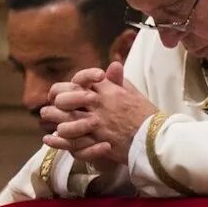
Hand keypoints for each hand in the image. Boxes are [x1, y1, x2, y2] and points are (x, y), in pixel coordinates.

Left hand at [41, 60, 157, 165]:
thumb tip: (113, 65)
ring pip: (64, 119)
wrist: (156, 139)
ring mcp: (96, 124)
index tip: (62, 92)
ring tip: (50, 124)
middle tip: (52, 108)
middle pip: (65, 98)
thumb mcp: (134, 93)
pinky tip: (50, 139)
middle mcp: (98, 104)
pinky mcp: (97, 142)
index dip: (66, 86)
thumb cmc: (148, 116)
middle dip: (56, 102)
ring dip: (55, 121)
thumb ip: (119, 80)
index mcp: (107, 90)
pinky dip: (58, 141)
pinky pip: (71, 140)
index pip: (78, 81)